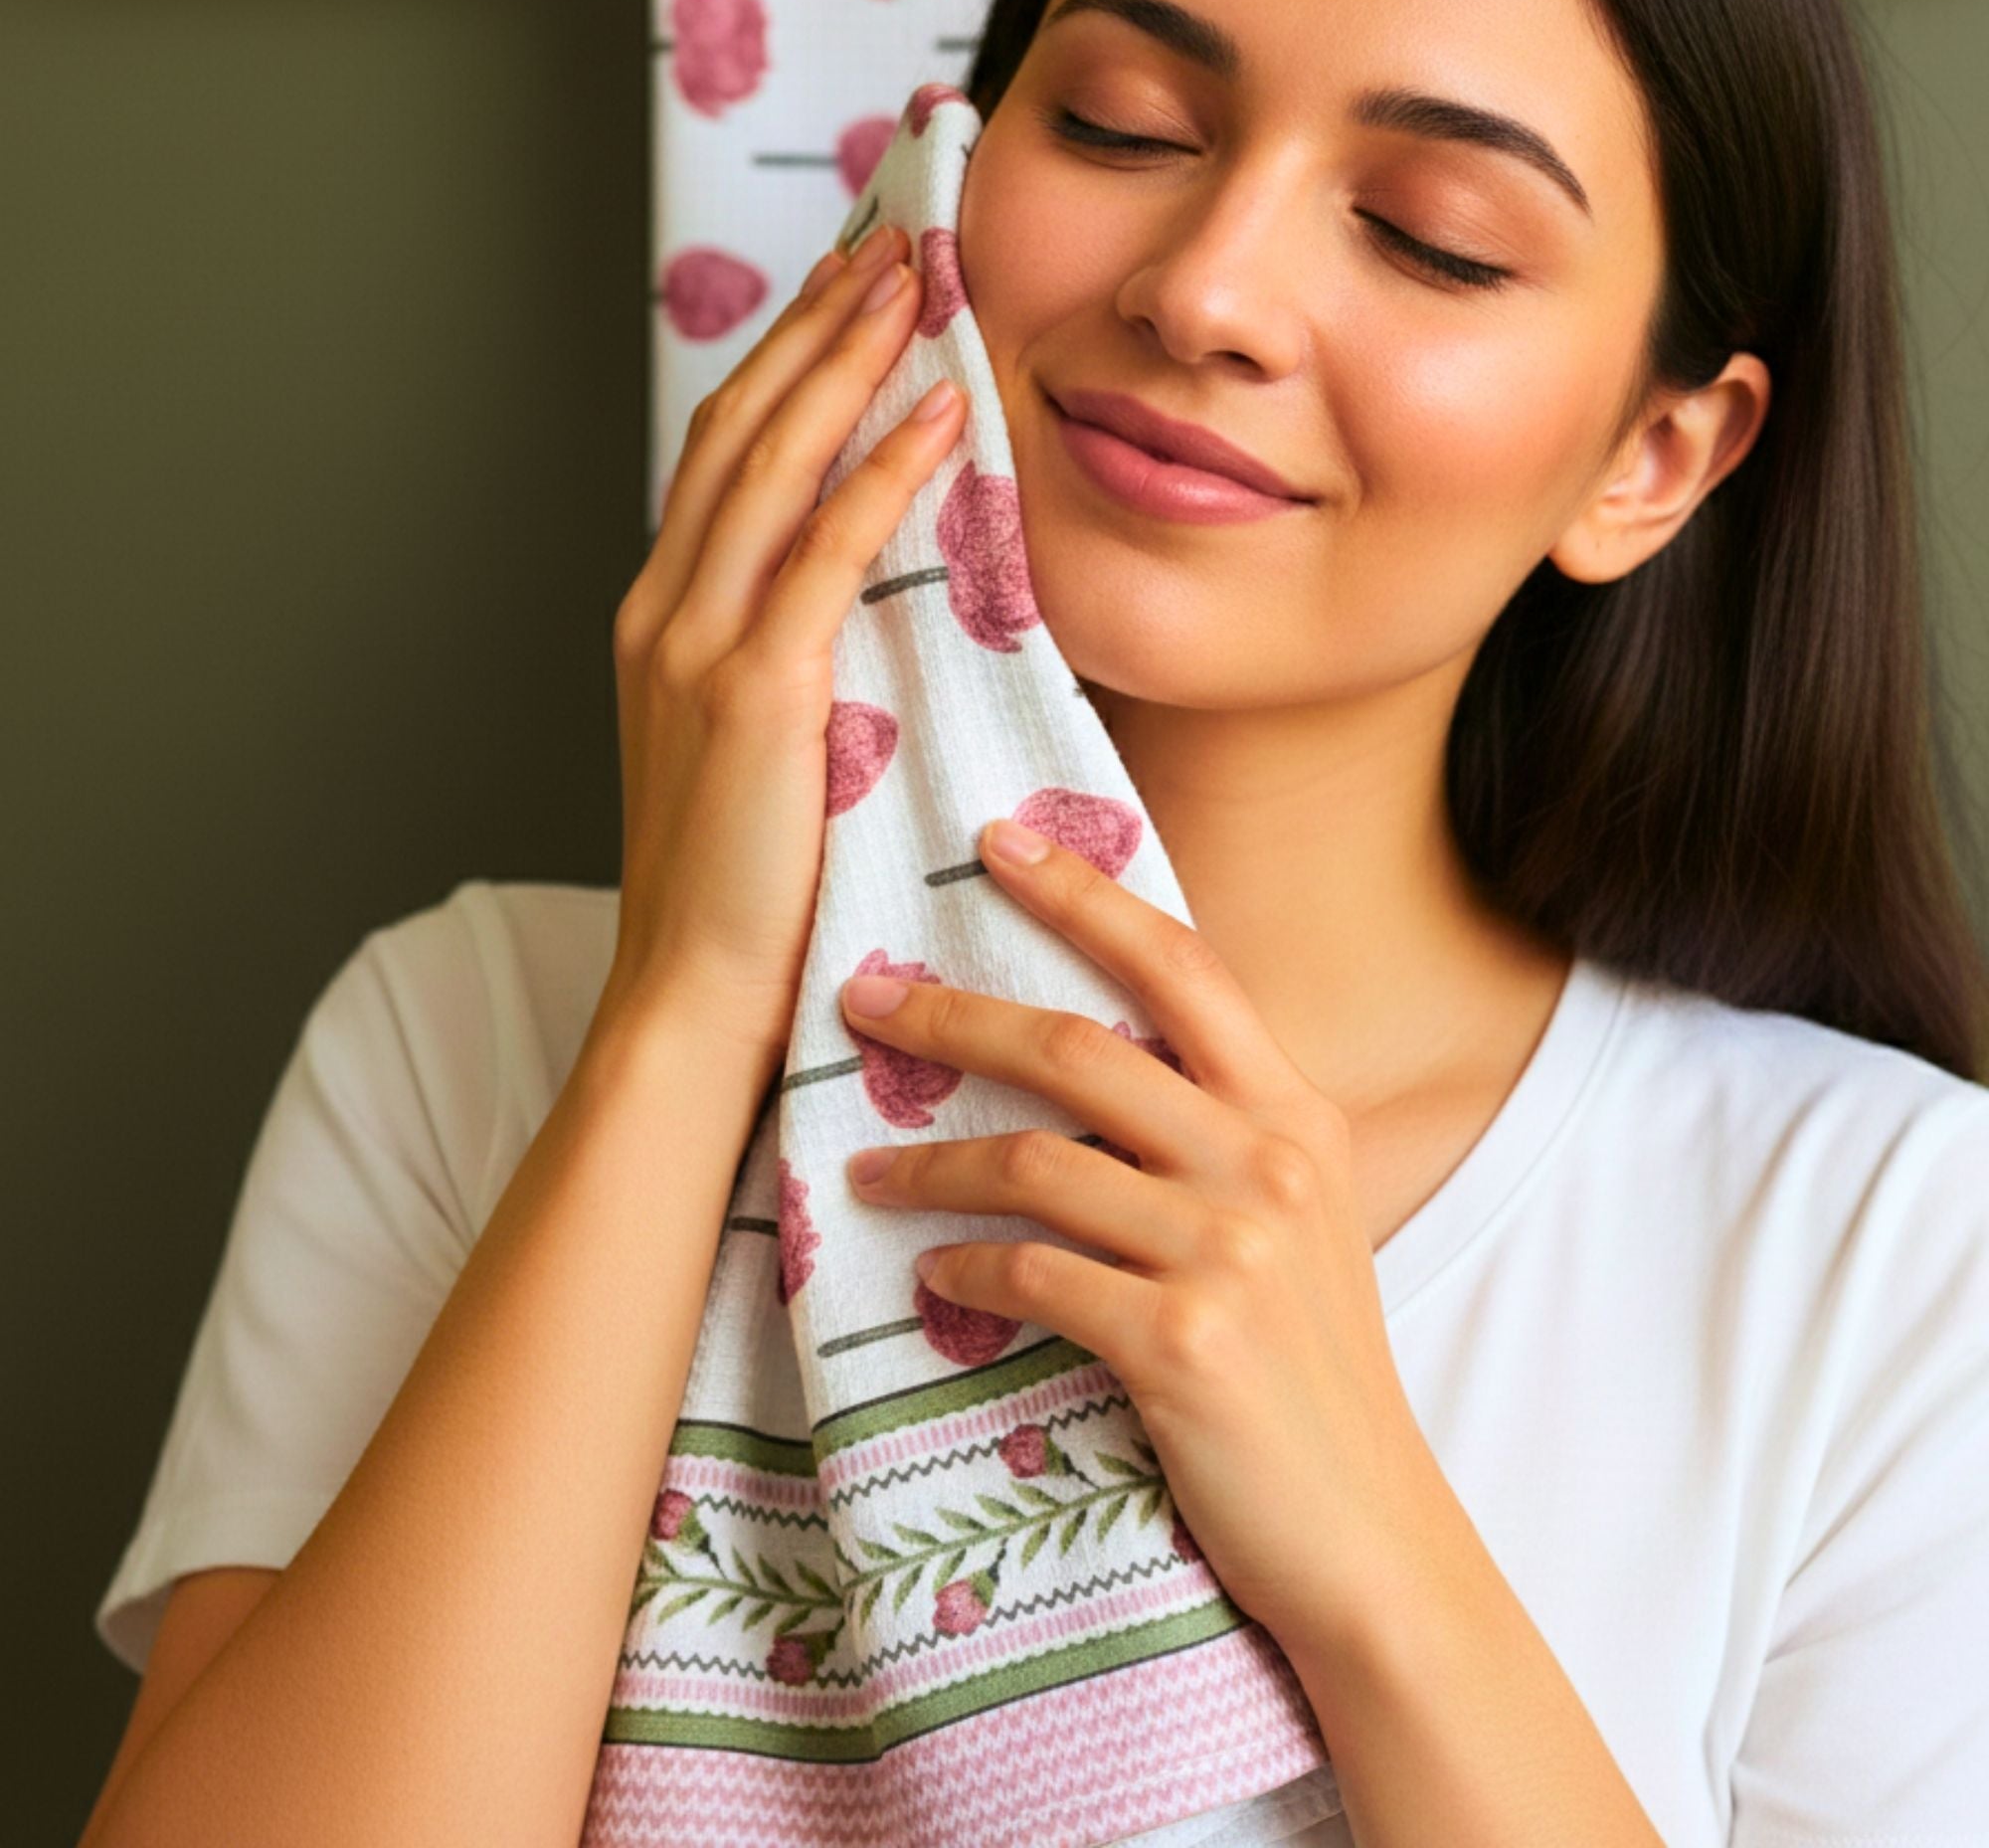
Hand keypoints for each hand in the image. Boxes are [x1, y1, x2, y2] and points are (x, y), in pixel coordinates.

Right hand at [593, 222, 967, 1080]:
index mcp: (661, 621)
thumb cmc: (740, 893)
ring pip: (774, 463)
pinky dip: (883, 472)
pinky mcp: (754, 689)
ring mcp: (697, 645)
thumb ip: (783, 666)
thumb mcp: (750, 755)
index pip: (724, 456)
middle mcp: (664, 611)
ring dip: (850, 362)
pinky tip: (943, 413)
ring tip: (918, 281)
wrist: (691, 997)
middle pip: (742, 427)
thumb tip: (861, 613)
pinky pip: (826, 551)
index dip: (785, 362)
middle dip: (819, 325)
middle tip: (891, 242)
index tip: (847, 294)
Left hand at [834, 814, 1438, 1656]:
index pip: (1184, 968)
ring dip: (933, 1160)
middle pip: (1083, 1048)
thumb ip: (1218, 1137)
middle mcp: (1270, 1163)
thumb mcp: (1295, 1228)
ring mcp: (1230, 1252)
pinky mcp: (1182, 1343)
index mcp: (1297, 1117)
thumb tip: (1086, 1069)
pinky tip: (932, 1279)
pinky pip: (1033, 1274)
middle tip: (864, 1001)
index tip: (998, 842)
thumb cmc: (1312, 1376)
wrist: (1371, 1537)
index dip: (1086, 896)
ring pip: (1037, 1161)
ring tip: (867, 1172)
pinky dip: (965, 1270)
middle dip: (958, 1014)